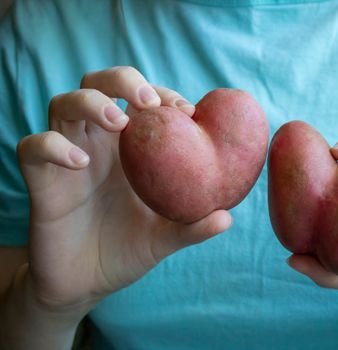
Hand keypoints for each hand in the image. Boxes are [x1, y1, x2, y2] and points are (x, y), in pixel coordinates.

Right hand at [16, 66, 231, 311]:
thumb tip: (228, 217)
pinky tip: (80, 163)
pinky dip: (53, 146)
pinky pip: (32, 148)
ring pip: (62, 104)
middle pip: (96, 85)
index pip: (140, 100)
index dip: (162, 94)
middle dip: (121, 80)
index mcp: (129, 149)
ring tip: (118, 123)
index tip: (186, 111)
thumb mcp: (165, 238)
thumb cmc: (127, 250)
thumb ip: (192, 228)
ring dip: (90, 102)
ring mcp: (66, 159)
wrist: (85, 284)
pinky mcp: (41, 181)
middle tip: (148, 103)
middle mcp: (97, 144)